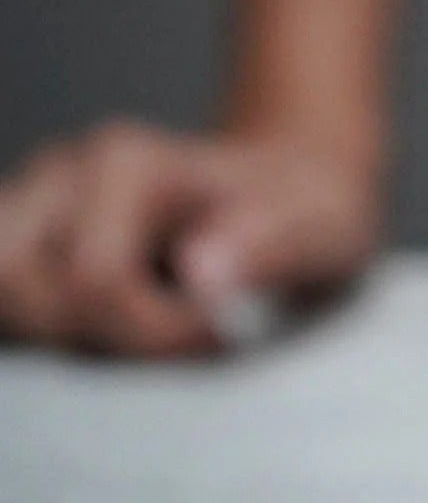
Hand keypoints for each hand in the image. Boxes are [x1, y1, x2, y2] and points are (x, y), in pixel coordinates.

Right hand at [0, 118, 379, 356]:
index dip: (153, 332)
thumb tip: (204, 272)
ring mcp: (34, 204)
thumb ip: (271, 246)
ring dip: (55, 334)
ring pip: (0, 294)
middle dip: (92, 337)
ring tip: (135, 333)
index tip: (217, 334)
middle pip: (17, 287)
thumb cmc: (307, 214)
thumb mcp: (321, 230)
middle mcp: (64, 174)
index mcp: (128, 163)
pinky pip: (3, 300)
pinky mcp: (24, 241)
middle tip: (171, 339)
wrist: (296, 193)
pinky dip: (42, 328)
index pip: (93, 281)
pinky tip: (109, 330)